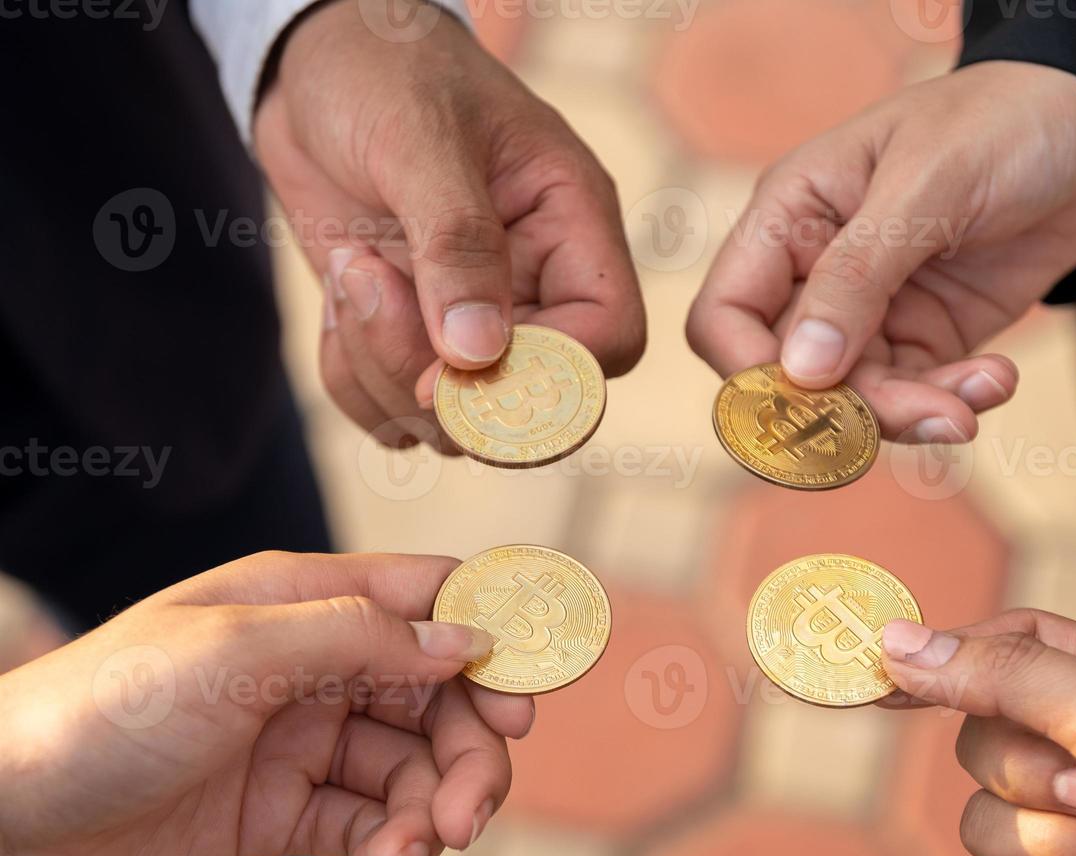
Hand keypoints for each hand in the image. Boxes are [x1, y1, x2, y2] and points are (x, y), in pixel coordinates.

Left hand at [0, 551, 532, 855]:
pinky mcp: (285, 808)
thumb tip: (463, 640)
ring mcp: (303, 738)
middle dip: (468, 751)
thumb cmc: (101, 706)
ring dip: (432, 809)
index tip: (530, 694)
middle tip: (471, 808)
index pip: (429, 598)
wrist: (3, 811)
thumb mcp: (235, 651)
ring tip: (420, 850)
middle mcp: (317, 664)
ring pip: (411, 767)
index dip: (491, 638)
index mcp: (307, 600)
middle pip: (437, 697)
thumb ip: (357, 636)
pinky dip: (390, 845)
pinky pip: (367, 820)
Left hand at [255, 0, 643, 445]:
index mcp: (572, 225)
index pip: (609, 336)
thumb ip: (455, 242)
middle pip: (530, 400)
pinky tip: (342, 296)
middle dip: (443, 383)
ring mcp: (474, 319)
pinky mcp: (416, 336)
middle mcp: (536, 284)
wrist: (310, 63)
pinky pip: (391, 409)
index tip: (452, 363)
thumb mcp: (419, 135)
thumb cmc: (384, 68)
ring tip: (352, 268)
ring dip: (382, 368)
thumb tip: (477, 352)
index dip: (546, 373)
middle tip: (372, 300)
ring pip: (454, 417)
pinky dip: (352, 376)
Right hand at [688, 61, 1075, 441]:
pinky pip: (918, 396)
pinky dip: (955, 401)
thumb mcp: (928, 185)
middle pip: (793, 378)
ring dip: (915, 414)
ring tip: (978, 400)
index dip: (749, 376)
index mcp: (789, 216)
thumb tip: (801, 371)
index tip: (811, 405)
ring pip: (857, 400)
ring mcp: (873, 309)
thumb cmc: (1000, 121)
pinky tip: (998, 379)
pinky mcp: (929, 336)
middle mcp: (817, 271)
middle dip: (854, 410)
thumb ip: (858, 275)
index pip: (725, 318)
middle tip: (930, 415)